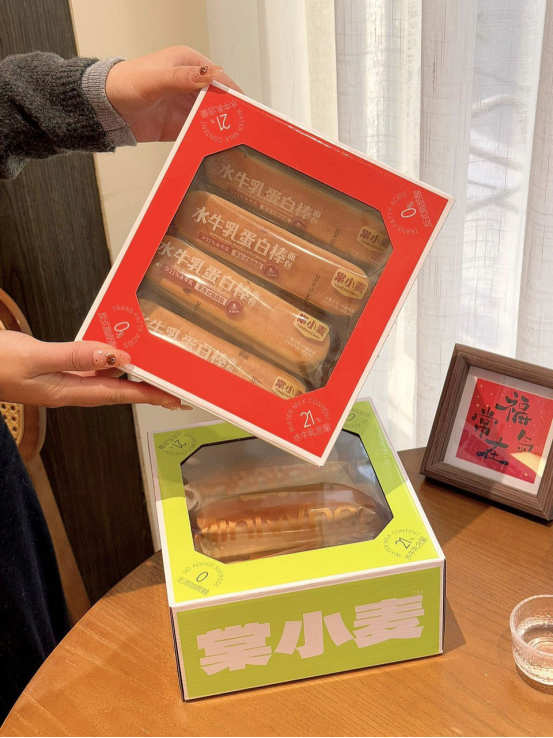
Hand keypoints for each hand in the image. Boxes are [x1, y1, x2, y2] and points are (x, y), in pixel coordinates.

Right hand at [0, 331, 190, 408]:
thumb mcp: (35, 358)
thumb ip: (74, 356)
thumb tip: (114, 356)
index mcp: (69, 391)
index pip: (120, 394)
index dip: (149, 395)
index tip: (174, 397)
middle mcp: (71, 389)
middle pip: (119, 390)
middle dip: (148, 390)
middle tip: (175, 388)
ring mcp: (64, 381)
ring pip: (107, 379)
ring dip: (132, 376)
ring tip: (156, 371)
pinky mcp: (57, 371)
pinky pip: (92, 368)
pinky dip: (109, 361)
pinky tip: (117, 354)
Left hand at [105, 46, 241, 141]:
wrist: (104, 108)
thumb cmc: (123, 84)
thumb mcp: (155, 79)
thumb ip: (183, 78)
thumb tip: (209, 74)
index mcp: (187, 64)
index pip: (218, 78)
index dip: (232, 92)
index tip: (244, 107)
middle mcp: (189, 85)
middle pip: (217, 100)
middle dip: (228, 113)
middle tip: (239, 128)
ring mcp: (184, 106)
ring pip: (209, 118)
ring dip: (217, 128)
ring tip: (229, 140)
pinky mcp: (178, 126)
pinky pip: (196, 134)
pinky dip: (203, 140)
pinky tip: (211, 146)